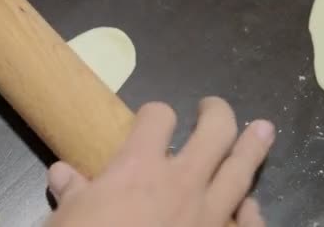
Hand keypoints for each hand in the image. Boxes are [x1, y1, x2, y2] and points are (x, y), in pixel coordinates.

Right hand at [45, 97, 274, 226]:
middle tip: (211, 108)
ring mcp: (208, 214)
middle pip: (214, 132)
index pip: (157, 117)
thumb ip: (70, 191)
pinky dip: (252, 211)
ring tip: (263, 130)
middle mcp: (181, 181)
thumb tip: (60, 172)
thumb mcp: (67, 217)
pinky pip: (248, 223)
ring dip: (252, 147)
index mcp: (139, 166)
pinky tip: (251, 205)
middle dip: (216, 113)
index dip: (155, 113)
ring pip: (240, 171)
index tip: (152, 118)